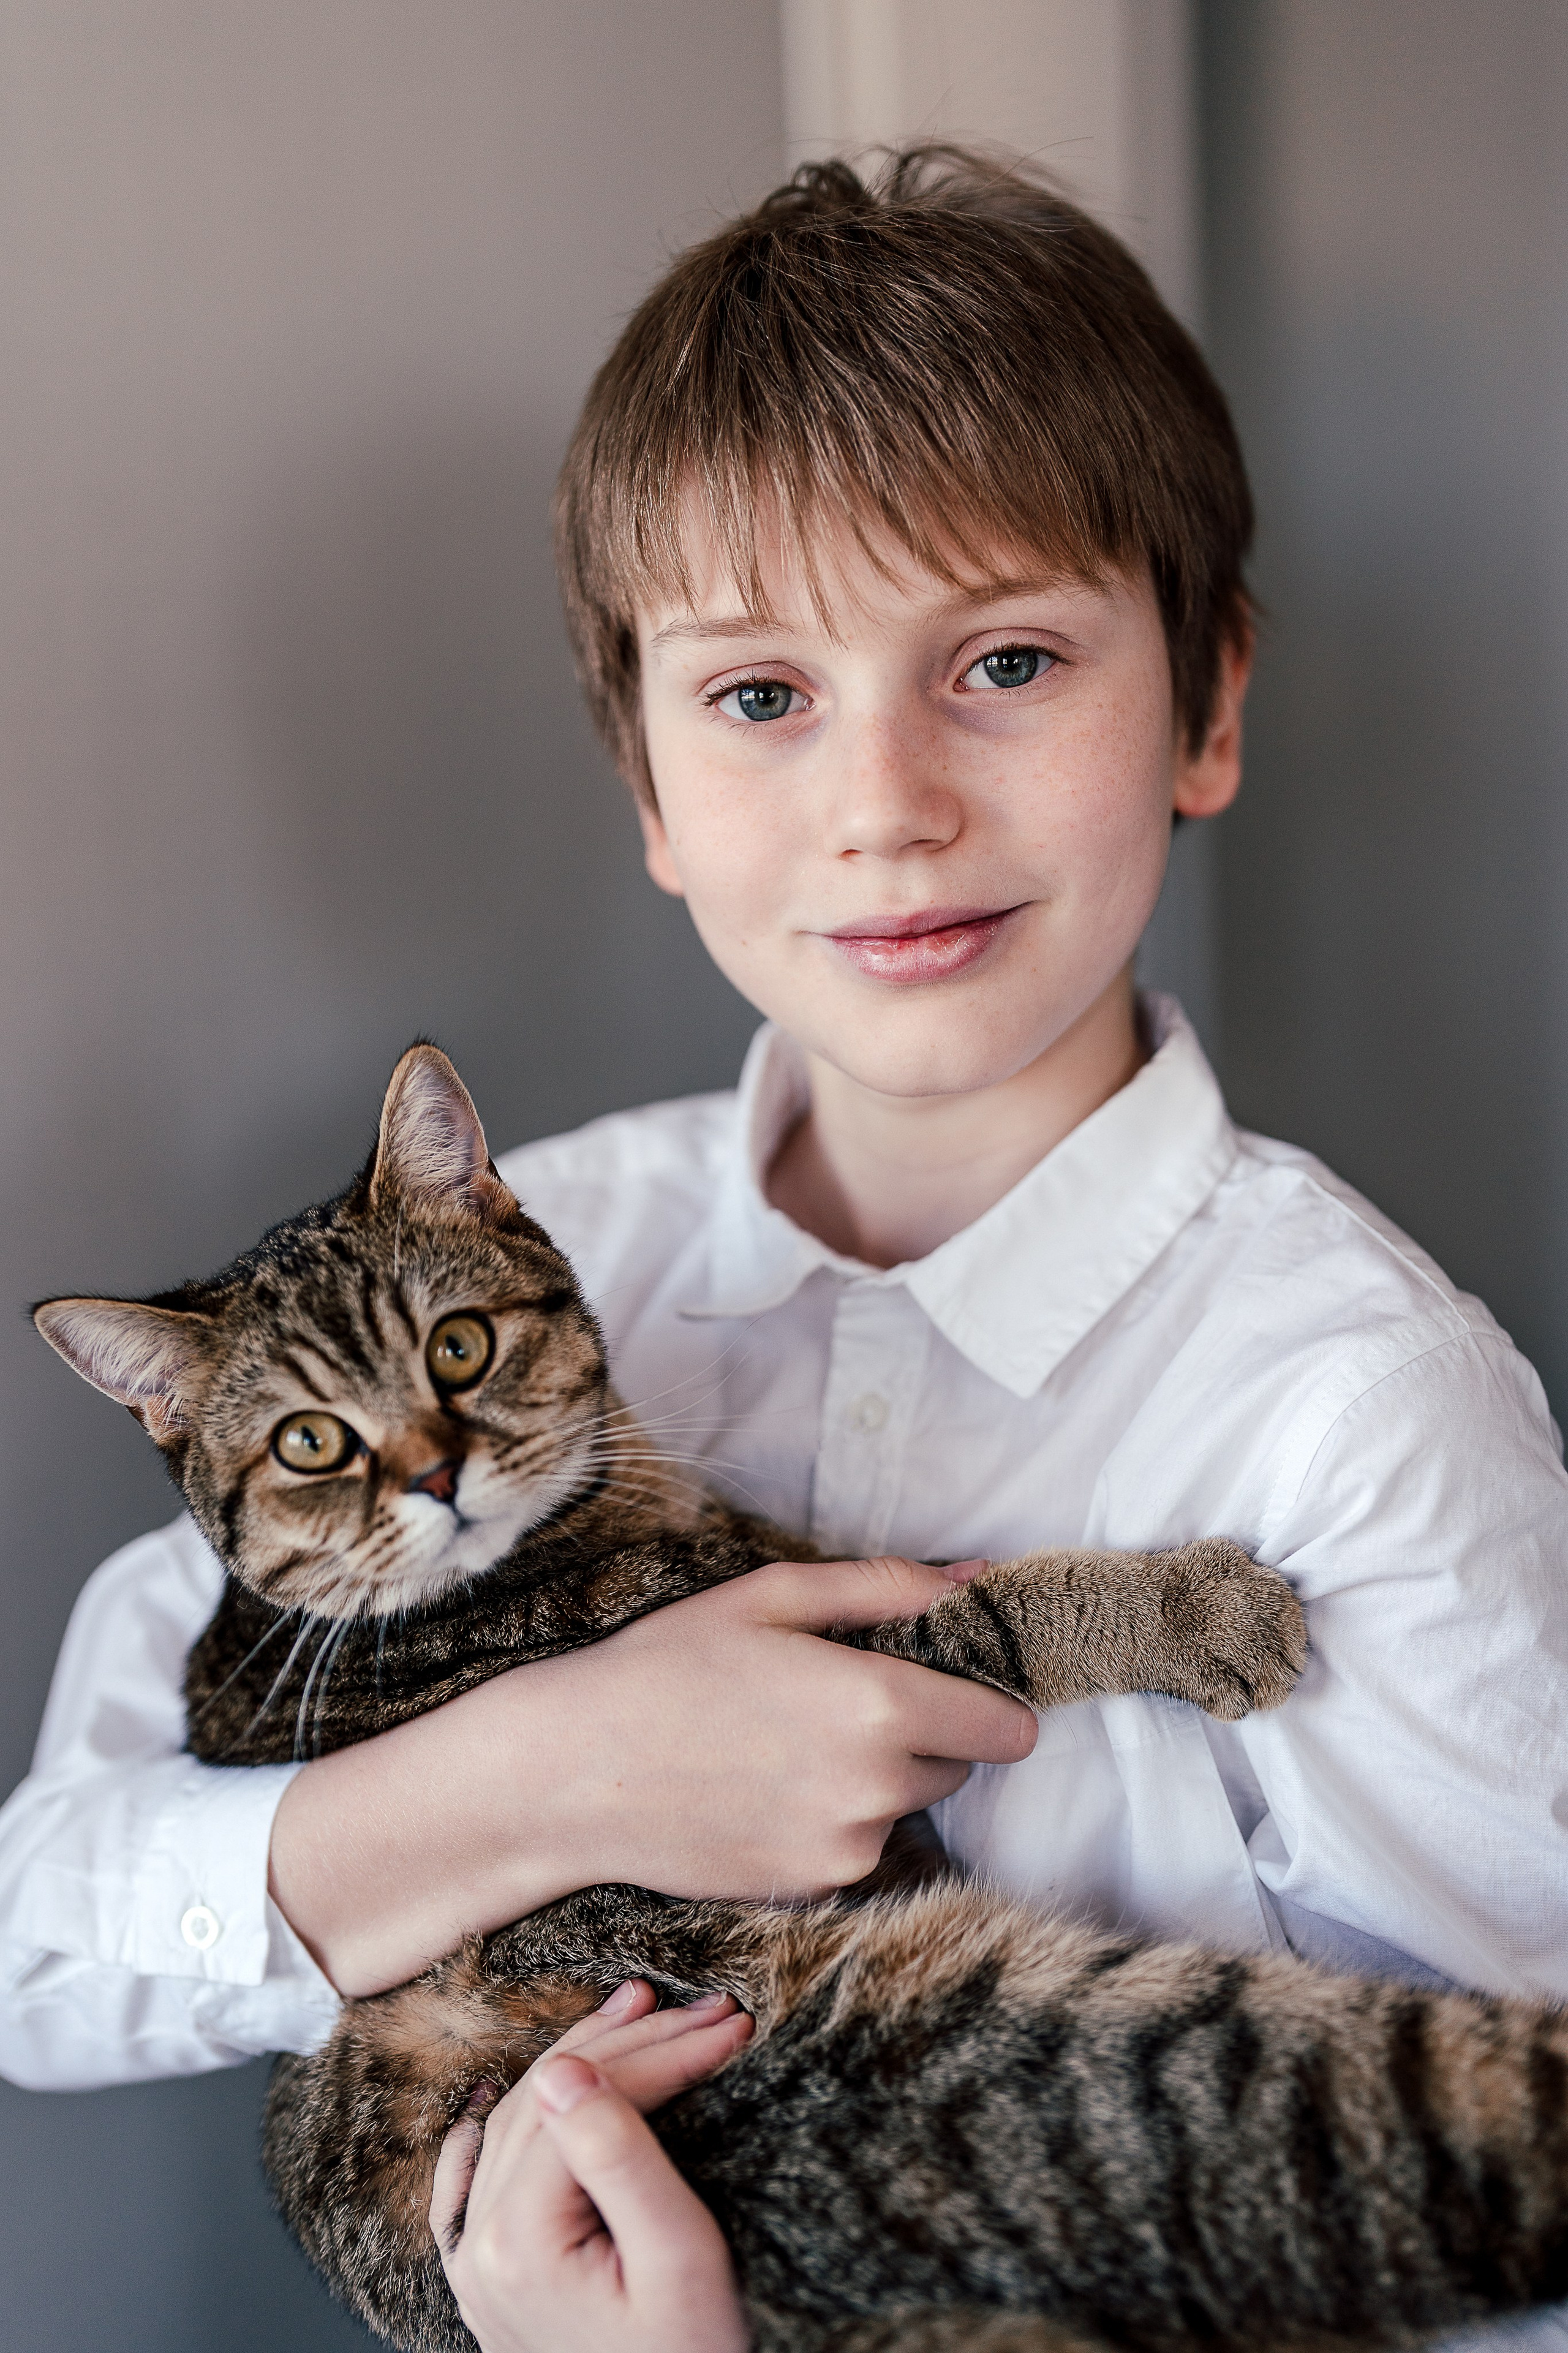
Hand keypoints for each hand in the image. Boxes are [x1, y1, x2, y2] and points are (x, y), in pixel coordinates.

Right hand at [272, 1554, 1037, 1994]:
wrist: (570, 1773)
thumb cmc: (666, 1667)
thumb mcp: (773, 1598)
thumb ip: (887, 1588)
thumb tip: (974, 1579)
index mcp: (879, 1707)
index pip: (1007, 1728)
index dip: (984, 1699)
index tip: (945, 1681)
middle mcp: (876, 1790)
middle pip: (959, 1766)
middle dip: (921, 1732)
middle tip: (836, 1700)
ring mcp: (844, 1851)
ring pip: (904, 1808)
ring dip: (874, 1779)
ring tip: (783, 1744)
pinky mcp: (809, 1889)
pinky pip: (855, 1847)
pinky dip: (830, 1821)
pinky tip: (762, 1789)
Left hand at [431, 1979, 751, 2352]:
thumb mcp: (678, 2258)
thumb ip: (620, 2157)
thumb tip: (563, 2068)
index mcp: (516, 2241)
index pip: (586, 2101)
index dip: (664, 2053)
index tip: (730, 2026)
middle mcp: (477, 2248)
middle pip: (546, 2101)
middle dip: (635, 2046)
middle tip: (708, 2013)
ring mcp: (475, 2266)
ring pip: (516, 2123)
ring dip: (582, 2063)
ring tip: (642, 2016)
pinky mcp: (488, 2281)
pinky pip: (472, 2181)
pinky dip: (501, 2124)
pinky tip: (528, 2090)